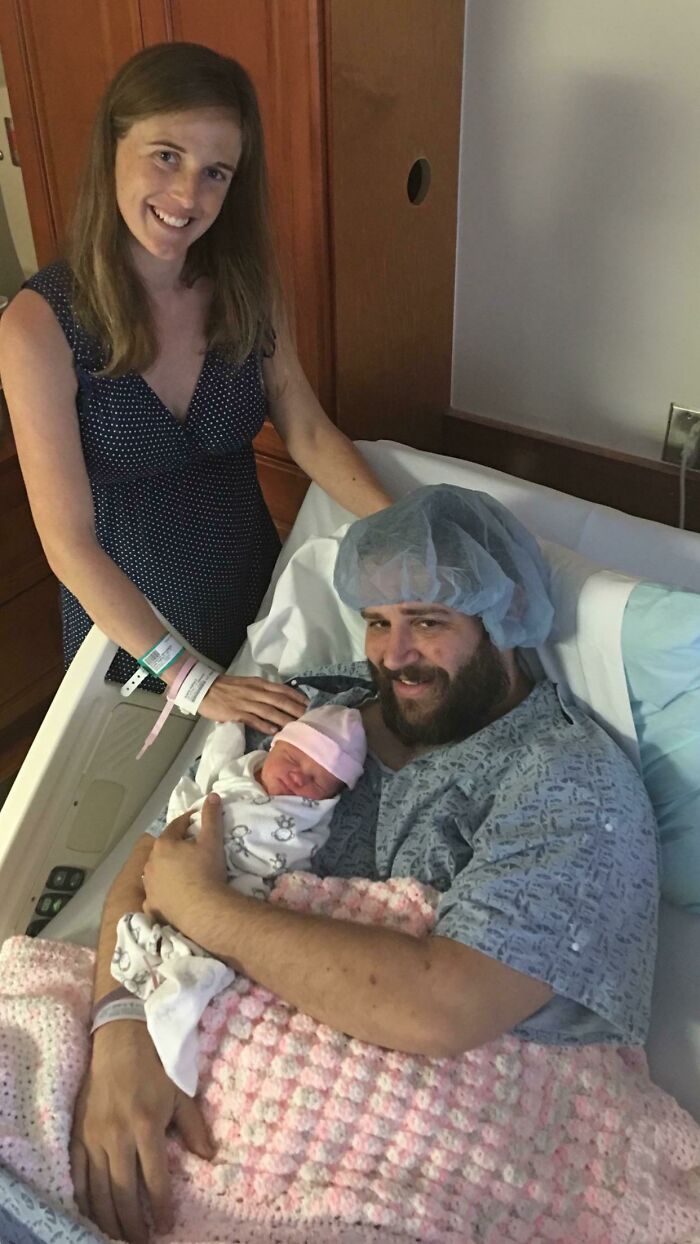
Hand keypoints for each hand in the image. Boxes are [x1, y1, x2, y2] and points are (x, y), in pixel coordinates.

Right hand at [70, 1020, 213, 1243]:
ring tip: (118, 1237)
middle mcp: (118, 1134)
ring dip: (108, 1218)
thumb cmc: (154, 1065)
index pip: (154, 1179)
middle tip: (140, 1242)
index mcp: (146, 1124)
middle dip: (132, 1224)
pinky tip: (92, 1214)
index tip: (165, 1226)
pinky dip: (84, 1198)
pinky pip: (78, 1174)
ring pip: (98, 1189)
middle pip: (123, 1192)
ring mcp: (94, 1135)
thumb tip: (209, 1157)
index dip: (160, 1207)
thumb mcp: (180, 1093)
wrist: (120, 1038)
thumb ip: (194, 1127)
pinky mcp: (78, 1133)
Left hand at [142, 794, 227, 932]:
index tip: (196, 820)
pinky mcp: (152, 905)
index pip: (176, 826)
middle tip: (191, 848)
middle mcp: (151, 863)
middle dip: (175, 846)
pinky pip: (155, 894)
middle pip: (163, 849)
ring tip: (182, 872)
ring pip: (156, 871)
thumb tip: (212, 795)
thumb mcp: (212, 841)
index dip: (187, 821)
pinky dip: (162, 892)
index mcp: (164, 844)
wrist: (203, 910)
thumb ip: (211, 817)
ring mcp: (149, 885)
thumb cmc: (207, 871)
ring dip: (166, 869)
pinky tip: (172, 895)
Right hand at [198, 673, 306, 732]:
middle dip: (296, 709)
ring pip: (270, 710)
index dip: (297, 696)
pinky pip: (253, 719)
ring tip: (297, 726)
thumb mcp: (247, 684)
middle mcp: (255, 692)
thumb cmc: (225, 687)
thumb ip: (261, 691)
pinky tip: (274, 731)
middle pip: (280, 700)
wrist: (204, 688)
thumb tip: (276, 700)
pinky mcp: (236, 713)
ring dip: (285, 718)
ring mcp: (246, 702)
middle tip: (309, 717)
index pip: (282, 689)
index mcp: (258, 684)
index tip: (309, 703)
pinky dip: (265, 725)